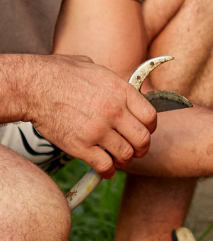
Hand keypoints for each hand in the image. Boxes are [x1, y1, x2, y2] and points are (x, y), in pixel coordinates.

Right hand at [9, 53, 157, 178]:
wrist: (33, 87)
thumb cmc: (62, 74)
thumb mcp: (96, 69)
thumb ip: (114, 83)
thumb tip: (123, 88)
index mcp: (122, 92)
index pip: (150, 117)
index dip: (150, 128)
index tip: (145, 132)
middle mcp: (115, 112)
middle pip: (143, 139)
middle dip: (141, 148)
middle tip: (136, 150)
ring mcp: (98, 130)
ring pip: (126, 155)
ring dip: (124, 160)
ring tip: (119, 159)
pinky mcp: (80, 146)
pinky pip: (104, 165)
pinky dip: (107, 171)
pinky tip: (106, 169)